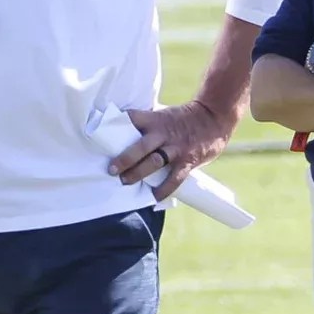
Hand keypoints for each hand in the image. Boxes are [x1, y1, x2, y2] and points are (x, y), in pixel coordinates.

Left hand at [108, 99, 238, 201]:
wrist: (214, 117)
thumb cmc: (185, 118)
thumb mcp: (164, 116)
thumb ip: (148, 126)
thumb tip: (125, 135)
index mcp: (156, 120)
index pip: (132, 119)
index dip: (116, 124)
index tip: (99, 132)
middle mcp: (164, 134)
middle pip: (140, 146)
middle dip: (124, 158)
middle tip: (111, 169)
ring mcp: (176, 148)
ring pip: (154, 162)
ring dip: (138, 173)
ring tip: (125, 181)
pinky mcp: (188, 161)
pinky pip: (174, 178)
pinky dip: (163, 189)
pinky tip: (153, 197)